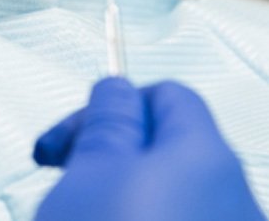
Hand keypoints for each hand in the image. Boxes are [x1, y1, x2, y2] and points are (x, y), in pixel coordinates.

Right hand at [33, 77, 265, 220]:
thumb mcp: (92, 169)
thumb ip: (109, 117)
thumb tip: (119, 87)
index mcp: (207, 156)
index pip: (168, 95)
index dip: (112, 106)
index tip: (64, 141)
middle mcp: (235, 197)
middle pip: (167, 147)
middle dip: (108, 152)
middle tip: (60, 176)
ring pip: (167, 193)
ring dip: (116, 192)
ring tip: (76, 212)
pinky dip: (137, 220)